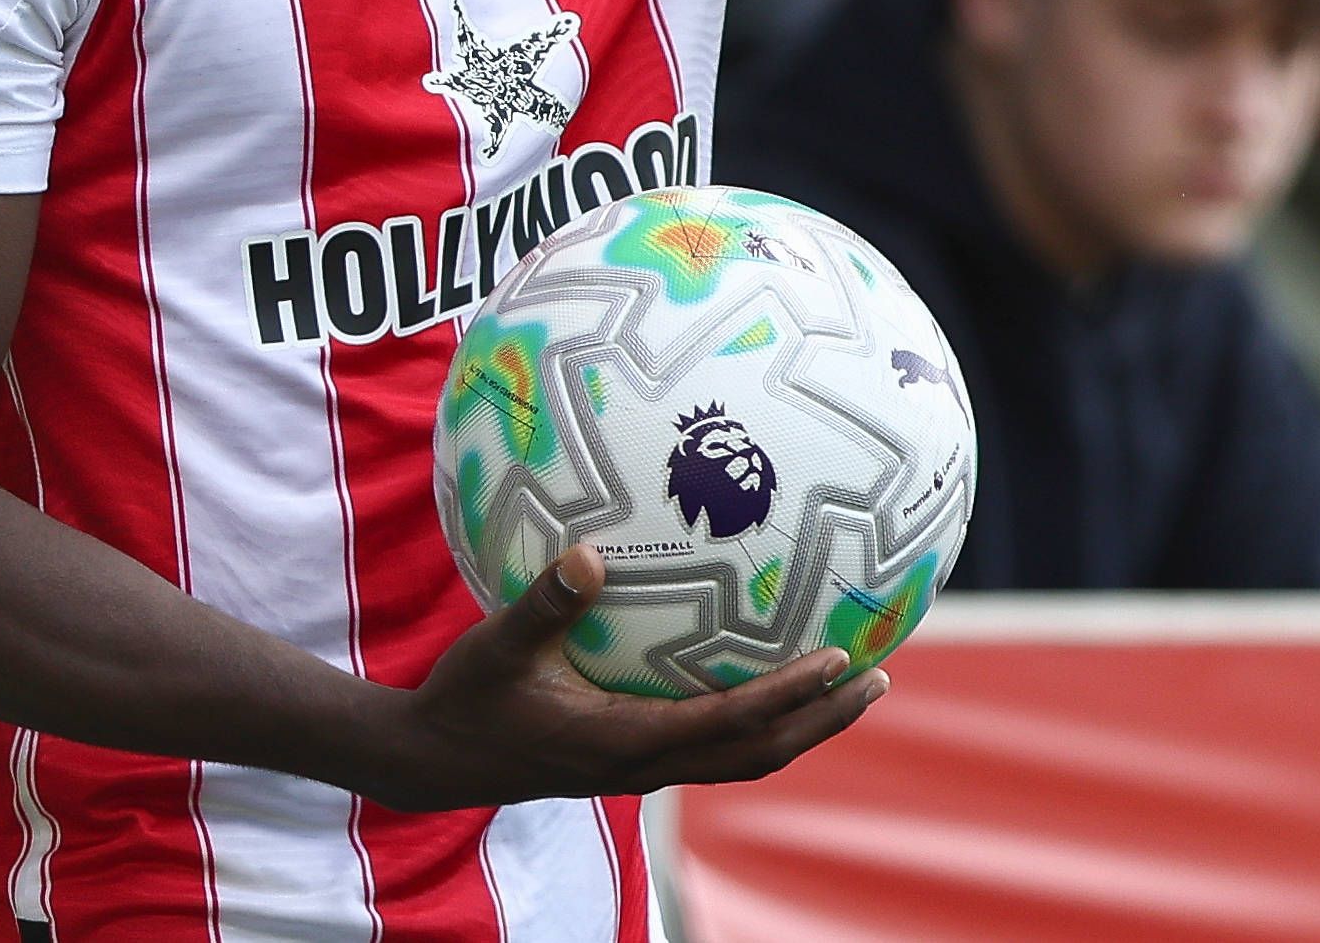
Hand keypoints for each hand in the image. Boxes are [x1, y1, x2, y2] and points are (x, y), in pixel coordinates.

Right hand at [357, 545, 888, 812]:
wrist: (440, 759)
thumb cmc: (468, 699)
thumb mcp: (497, 647)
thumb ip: (543, 605)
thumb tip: (590, 554)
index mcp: (624, 744)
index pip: (728, 724)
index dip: (788, 696)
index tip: (839, 660)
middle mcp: (647, 764)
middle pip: (760, 752)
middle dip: (823, 719)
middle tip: (879, 675)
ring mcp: (646, 765)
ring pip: (745, 755)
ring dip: (803, 723)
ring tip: (853, 682)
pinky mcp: (637, 754)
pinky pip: (718, 742)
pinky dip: (761, 717)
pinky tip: (769, 673)